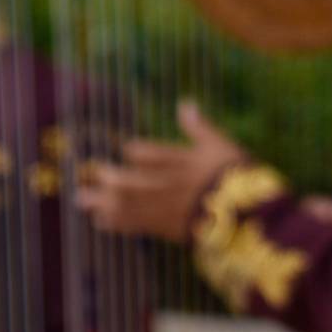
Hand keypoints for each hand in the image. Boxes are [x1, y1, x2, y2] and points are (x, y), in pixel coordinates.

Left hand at [75, 100, 251, 242]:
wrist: (249, 217)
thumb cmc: (237, 178)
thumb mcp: (222, 146)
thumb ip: (200, 128)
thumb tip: (185, 103)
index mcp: (179, 160)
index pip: (143, 152)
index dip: (132, 153)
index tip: (125, 152)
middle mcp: (165, 183)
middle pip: (127, 179)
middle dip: (106, 178)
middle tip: (85, 176)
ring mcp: (164, 207)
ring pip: (125, 203)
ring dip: (101, 201)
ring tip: (82, 200)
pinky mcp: (166, 228)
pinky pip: (135, 224)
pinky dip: (117, 223)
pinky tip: (102, 222)